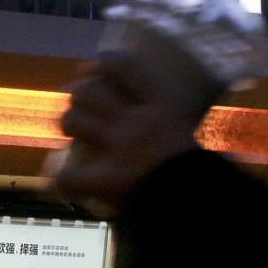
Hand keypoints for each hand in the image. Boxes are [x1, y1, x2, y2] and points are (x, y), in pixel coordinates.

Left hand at [44, 50, 205, 216]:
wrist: (200, 205)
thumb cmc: (204, 174)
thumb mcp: (190, 139)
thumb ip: (174, 130)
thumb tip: (171, 129)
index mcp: (160, 108)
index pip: (126, 67)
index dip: (105, 62)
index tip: (97, 65)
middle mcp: (134, 122)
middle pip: (89, 92)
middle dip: (79, 95)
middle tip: (79, 102)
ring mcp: (116, 149)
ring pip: (74, 121)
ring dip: (69, 124)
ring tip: (71, 130)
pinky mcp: (103, 180)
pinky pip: (69, 176)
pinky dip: (62, 180)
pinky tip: (63, 183)